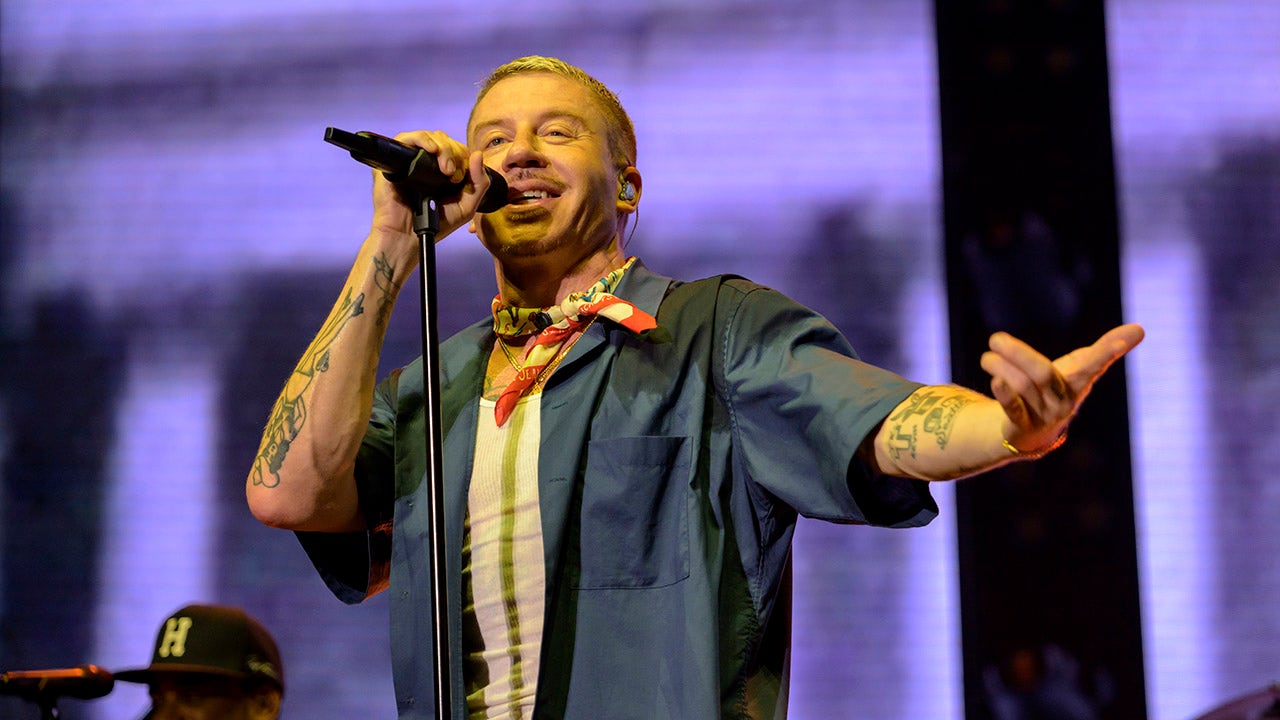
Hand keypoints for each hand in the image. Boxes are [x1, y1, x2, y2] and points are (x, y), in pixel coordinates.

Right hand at [369, 130, 495, 241]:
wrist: (409, 237)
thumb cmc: (436, 224)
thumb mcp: (467, 205)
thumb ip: (479, 183)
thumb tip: (478, 154)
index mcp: (443, 170)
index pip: (457, 148)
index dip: (463, 156)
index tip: (462, 177)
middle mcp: (427, 162)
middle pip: (444, 140)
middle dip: (454, 153)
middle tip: (452, 174)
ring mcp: (410, 160)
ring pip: (429, 136)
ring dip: (443, 148)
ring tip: (446, 169)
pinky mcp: (395, 160)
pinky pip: (406, 138)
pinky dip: (422, 139)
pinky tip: (431, 150)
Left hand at [980, 323, 1144, 453]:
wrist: (1032, 433)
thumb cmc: (1058, 391)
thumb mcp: (1080, 369)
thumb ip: (1104, 349)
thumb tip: (1141, 328)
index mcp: (1079, 382)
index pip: (1095, 364)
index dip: (1109, 350)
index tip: (1129, 336)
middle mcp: (1063, 401)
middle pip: (1042, 374)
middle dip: (1018, 354)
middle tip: (995, 338)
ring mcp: (1043, 416)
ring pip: (1022, 388)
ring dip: (1001, 368)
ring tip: (986, 356)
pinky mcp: (1021, 427)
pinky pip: (1014, 410)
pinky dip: (1004, 394)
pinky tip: (995, 379)